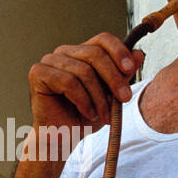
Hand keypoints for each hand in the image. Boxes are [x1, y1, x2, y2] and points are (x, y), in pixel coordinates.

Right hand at [28, 33, 145, 132]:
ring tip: (103, 115)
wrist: (63, 137)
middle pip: (95, 54)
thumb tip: (139, 54)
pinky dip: (83, 100)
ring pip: (83, 71)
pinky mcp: (38, 73)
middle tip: (124, 99)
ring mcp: (49, 60)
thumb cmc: (85, 116)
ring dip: (99, 96)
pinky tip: (88, 113)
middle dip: (114, 78)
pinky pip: (68, 82)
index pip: (102, 40)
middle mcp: (65, 52)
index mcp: (81, 52)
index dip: (119, 51)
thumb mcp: (111, 95)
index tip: (130, 69)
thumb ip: (123, 75)